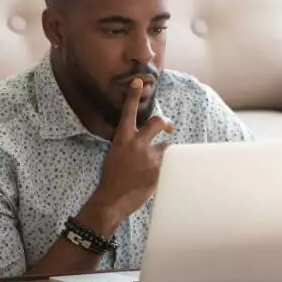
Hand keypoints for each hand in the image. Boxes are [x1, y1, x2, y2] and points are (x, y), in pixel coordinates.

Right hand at [77, 78, 173, 234]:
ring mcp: (148, 157)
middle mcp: (137, 143)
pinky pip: (170, 165)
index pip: (128, 112)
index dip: (133, 95)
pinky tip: (157, 179)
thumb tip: (139, 141)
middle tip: (169, 129)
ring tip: (157, 165)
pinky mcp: (158, 170)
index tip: (138, 81)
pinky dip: (167, 170)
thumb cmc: (111, 179)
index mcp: (123, 138)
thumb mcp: (115, 155)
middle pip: (158, 122)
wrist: (112, 200)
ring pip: (167, 147)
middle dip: (166, 123)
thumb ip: (128, 144)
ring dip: (165, 154)